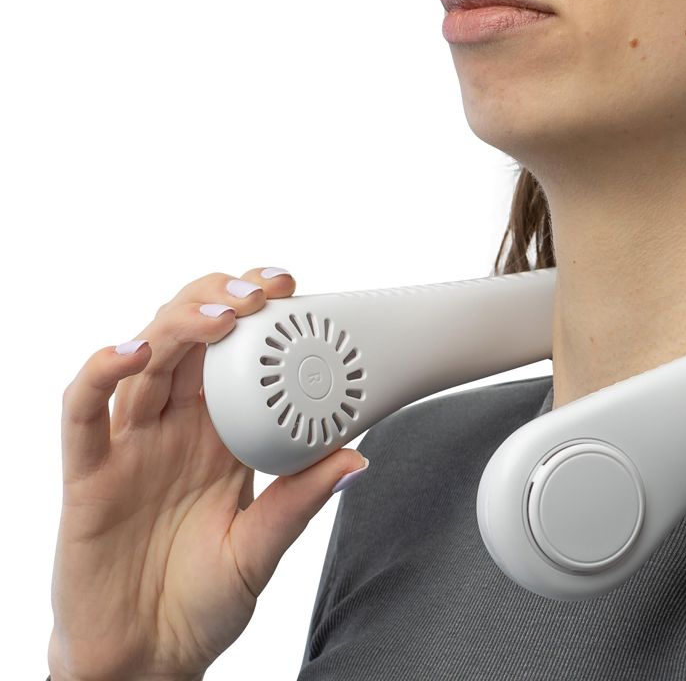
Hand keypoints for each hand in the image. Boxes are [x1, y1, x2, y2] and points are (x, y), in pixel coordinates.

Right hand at [49, 267, 367, 680]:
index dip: (258, 314)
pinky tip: (132, 351)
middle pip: (189, 339)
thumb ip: (299, 500)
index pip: (236, 355)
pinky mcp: (89, 474)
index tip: (292, 287)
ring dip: (179, 324)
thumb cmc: (202, 599)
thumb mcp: (262, 547)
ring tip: (220, 315)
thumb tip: (357, 457)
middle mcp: (176, 427)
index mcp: (221, 434)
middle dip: (221, 301)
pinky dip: (101, 373)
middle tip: (260, 292)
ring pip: (145, 359)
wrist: (147, 660)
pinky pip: (83, 412)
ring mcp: (131, 445)